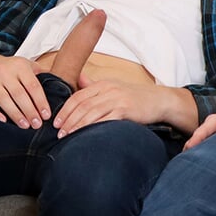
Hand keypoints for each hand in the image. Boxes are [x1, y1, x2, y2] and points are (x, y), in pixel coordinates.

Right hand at [0, 53, 51, 128]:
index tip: (46, 115)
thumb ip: (41, 73)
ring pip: (4, 100)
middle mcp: (4, 71)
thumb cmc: (9, 68)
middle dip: (30, 111)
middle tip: (37, 125)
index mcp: (19, 66)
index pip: (33, 86)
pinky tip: (3, 121)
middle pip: (19, 94)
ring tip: (25, 126)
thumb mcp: (25, 65)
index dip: (40, 102)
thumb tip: (62, 84)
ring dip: (15, 114)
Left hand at [52, 74, 166, 137]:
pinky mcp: (126, 110)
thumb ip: (94, 86)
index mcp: (103, 84)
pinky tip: (86, 136)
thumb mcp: (113, 87)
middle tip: (58, 132)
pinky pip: (106, 119)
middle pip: (82, 105)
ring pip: (91, 112)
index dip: (64, 110)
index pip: (78, 96)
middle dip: (68, 119)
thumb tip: (77, 79)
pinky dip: (93, 128)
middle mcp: (108, 90)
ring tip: (67, 136)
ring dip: (77, 125)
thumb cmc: (135, 97)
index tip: (56, 122)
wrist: (159, 100)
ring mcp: (117, 99)